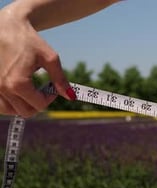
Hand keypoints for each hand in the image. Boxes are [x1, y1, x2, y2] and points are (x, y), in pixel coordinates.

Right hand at [0, 3, 74, 117]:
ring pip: (10, 111)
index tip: (51, 85)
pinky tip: (16, 91)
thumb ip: (60, 79)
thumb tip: (71, 96)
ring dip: (22, 105)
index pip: (40, 105)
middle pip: (25, 111)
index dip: (50, 97)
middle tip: (42, 89)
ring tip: (29, 89)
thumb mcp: (50, 58)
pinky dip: (9, 102)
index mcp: (18, 84)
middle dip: (38, 103)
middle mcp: (2, 88)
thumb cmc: (28, 40)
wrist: (5, 27)